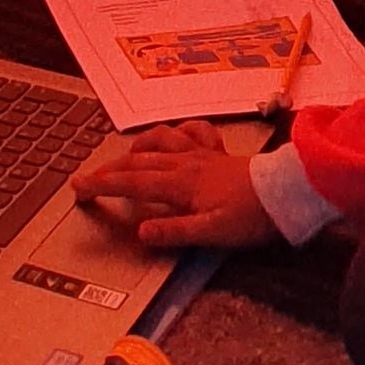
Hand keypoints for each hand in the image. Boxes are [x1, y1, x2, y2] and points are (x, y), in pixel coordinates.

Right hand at [73, 122, 273, 249]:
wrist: (286, 191)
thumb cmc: (252, 215)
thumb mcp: (211, 233)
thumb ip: (174, 231)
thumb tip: (140, 232)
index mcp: (179, 184)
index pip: (131, 184)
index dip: (102, 186)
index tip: (78, 188)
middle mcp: (185, 163)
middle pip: (137, 162)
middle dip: (108, 170)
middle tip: (87, 178)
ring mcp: (202, 154)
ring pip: (159, 141)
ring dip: (138, 147)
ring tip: (125, 156)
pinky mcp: (218, 152)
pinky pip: (192, 132)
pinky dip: (178, 131)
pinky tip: (174, 136)